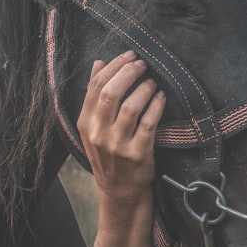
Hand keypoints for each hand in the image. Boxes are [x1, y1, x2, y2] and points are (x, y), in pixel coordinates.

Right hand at [76, 51, 165, 202]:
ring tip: (153, 81)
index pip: (95, 86)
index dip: (114, 66)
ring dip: (144, 88)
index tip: (129, 55)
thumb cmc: (108, 153)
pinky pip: (149, 123)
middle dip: (129, 73)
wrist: (119, 191)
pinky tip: (161, 96)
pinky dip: (156, 105)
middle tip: (142, 64)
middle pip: (111, 93)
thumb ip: (95, 95)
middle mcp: (98, 133)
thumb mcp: (94, 127)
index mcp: (85, 123)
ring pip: (131, 107)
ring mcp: (117, 145)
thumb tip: (98, 63)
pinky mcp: (138, 154)